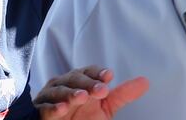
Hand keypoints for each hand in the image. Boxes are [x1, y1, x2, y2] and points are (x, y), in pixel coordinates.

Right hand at [34, 65, 148, 119]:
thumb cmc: (82, 117)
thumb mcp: (105, 107)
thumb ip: (122, 95)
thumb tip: (145, 82)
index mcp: (81, 81)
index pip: (89, 72)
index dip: (98, 73)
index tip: (109, 76)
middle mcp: (65, 85)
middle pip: (75, 78)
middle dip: (88, 83)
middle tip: (101, 90)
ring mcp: (51, 97)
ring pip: (59, 90)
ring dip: (70, 93)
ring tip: (82, 98)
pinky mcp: (40, 111)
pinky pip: (44, 107)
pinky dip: (52, 107)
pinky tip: (61, 109)